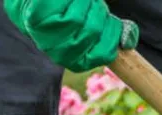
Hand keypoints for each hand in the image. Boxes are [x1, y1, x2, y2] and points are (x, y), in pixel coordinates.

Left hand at [4, 0, 138, 71]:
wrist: (32, 5)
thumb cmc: (67, 13)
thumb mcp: (93, 25)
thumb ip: (111, 32)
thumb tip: (129, 39)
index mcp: (79, 60)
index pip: (106, 52)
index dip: (114, 33)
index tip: (110, 20)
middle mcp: (62, 54)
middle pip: (94, 30)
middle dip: (98, 11)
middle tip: (91, 5)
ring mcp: (47, 38)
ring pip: (78, 18)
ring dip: (84, 3)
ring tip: (78, 1)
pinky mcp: (36, 20)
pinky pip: (63, 5)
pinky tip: (62, 0)